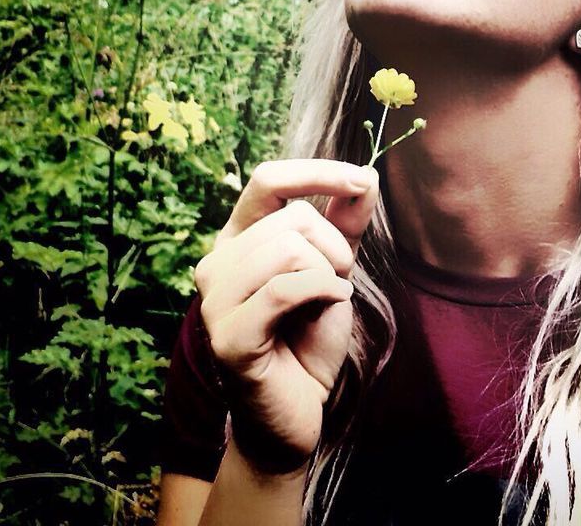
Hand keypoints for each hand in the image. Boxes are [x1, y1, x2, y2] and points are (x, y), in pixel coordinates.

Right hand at [193, 159, 378, 474]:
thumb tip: (364, 176)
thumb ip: (345, 223)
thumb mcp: (335, 269)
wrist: (298, 408)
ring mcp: (216, 300)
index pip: (267, 179)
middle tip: (336, 283)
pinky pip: (285, 289)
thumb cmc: (310, 337)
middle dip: (335, 248)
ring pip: (288, 249)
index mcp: (237, 239)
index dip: (317, 172)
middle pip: (292, 219)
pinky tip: (325, 310)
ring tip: (324, 302)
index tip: (361, 179)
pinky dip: (321, 294)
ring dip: (328, 275)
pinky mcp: (228, 336)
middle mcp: (216, 263)